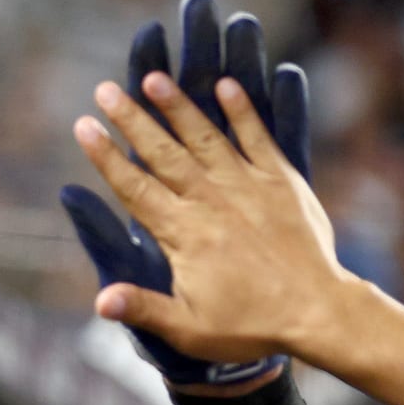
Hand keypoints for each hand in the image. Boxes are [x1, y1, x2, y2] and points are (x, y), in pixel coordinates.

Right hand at [62, 0, 325, 383]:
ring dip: (178, 106)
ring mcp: (248, 187)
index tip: (84, 127)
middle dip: (131, 119)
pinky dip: (244, 111)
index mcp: (183, 234)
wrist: (319, 313)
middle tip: (106, 88)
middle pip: (163, 153)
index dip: (106, 156)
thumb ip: (142, 307)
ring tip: (155, 77)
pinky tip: (226, 86)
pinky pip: (259, 138)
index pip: (134, 188)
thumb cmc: (248, 326)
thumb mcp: (187, 328)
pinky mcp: (281, 182)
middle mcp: (212, 201)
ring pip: (205, 137)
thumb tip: (99, 301)